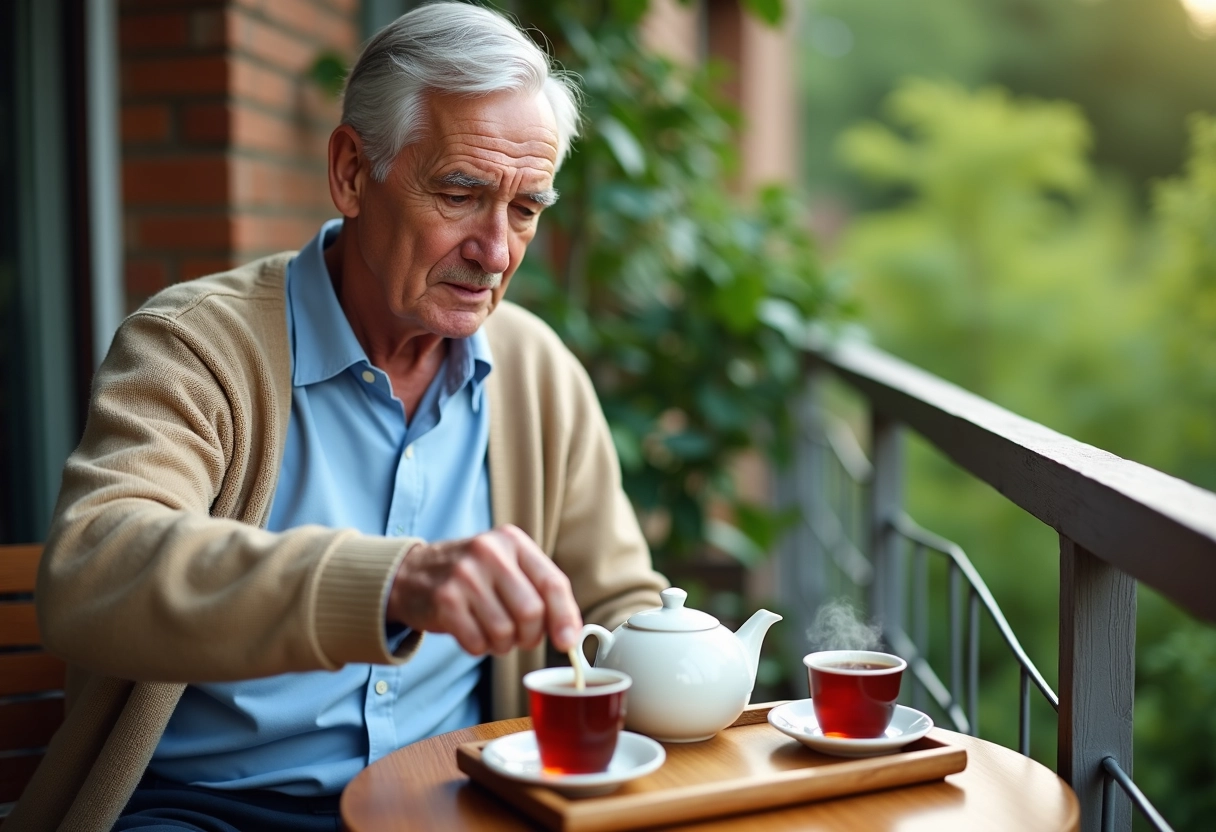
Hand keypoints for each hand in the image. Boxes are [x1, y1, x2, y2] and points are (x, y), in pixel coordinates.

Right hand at [387, 524, 582, 655]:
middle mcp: (489, 552)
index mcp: (513, 541)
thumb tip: (570, 636)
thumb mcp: (507, 566)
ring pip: (504, 632)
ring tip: (492, 632)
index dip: (565, 617)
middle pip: (531, 613)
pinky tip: (471, 632)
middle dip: (530, 636)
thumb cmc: (471, 576)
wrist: (411, 574)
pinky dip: (479, 647)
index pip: (552, 582)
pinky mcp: (445, 600)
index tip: (567, 642)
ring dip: (502, 645)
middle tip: (520, 637)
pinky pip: (477, 642)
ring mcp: (465, 575)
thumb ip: (540, 592)